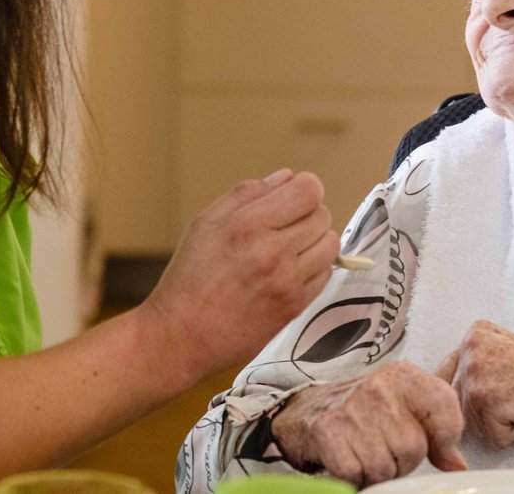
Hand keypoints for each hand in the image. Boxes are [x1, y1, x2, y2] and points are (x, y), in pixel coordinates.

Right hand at [141, 169, 338, 378]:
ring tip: (290, 247)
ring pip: (330, 244)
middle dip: (307, 213)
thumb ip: (248, 194)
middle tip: (285, 224)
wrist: (183, 336)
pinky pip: (325, 274)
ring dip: (315, 240)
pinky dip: (314, 267)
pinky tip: (290, 270)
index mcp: (248, 226)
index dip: (304, 187)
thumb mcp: (206, 223)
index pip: (309, 191)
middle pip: (322, 215)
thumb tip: (286, 177)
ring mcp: (288, 283)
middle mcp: (273, 253)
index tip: (293, 196)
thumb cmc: (189, 278)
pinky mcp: (295, 307)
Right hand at [272, 362, 467, 485]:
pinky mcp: (326, 430)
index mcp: (405, 375)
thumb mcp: (409, 406)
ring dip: (378, 469)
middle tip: (386, 445)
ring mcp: (351, 407)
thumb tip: (457, 466)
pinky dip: (354, 475)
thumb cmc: (371, 410)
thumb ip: (441, 429)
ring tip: (367, 450)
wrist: (314, 407)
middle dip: (403, 459)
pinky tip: (349, 455)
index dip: (445, 437)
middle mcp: (378, 386)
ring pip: (384, 467)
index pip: (444, 406)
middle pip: (413, 448)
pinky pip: (356, 474)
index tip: (435, 444)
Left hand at [439, 321, 513, 446]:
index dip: (477, 392)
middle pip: (460, 401)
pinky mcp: (485, 398)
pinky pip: (492, 436)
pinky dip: (513, 433)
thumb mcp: (505, 353)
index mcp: (475, 333)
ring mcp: (476, 373)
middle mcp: (470, 348)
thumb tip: (440, 386)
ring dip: (502, 423)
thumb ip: (475, 361)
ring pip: (474, 422)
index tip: (506, 386)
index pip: (449, 373)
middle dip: (488, 409)